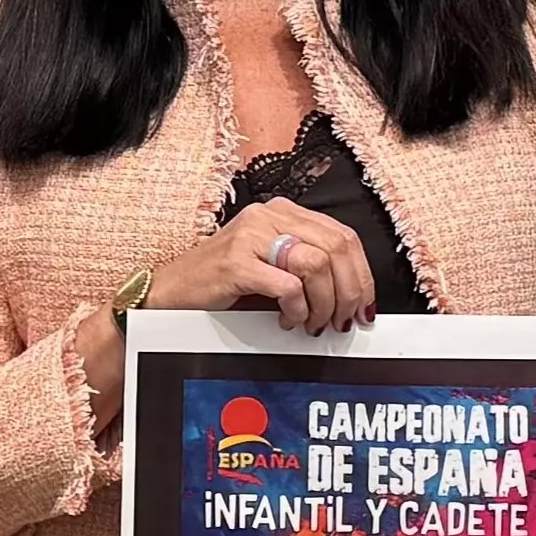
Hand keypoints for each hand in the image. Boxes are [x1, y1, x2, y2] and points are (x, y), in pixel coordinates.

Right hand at [147, 200, 378, 339]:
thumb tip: (352, 295)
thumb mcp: (271, 264)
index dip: (362, 274)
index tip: (365, 306)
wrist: (171, 290)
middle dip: (349, 292)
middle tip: (343, 321)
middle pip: (336, 248)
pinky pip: (288, 285)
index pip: (342, 235)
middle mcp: (269, 215)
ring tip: (312, 323)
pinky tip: (286, 321)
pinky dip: (296, 309)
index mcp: (282, 211)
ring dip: (323, 304)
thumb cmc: (223, 281)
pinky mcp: (236, 262)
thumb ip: (307, 267)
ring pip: (316, 265)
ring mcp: (251, 236)